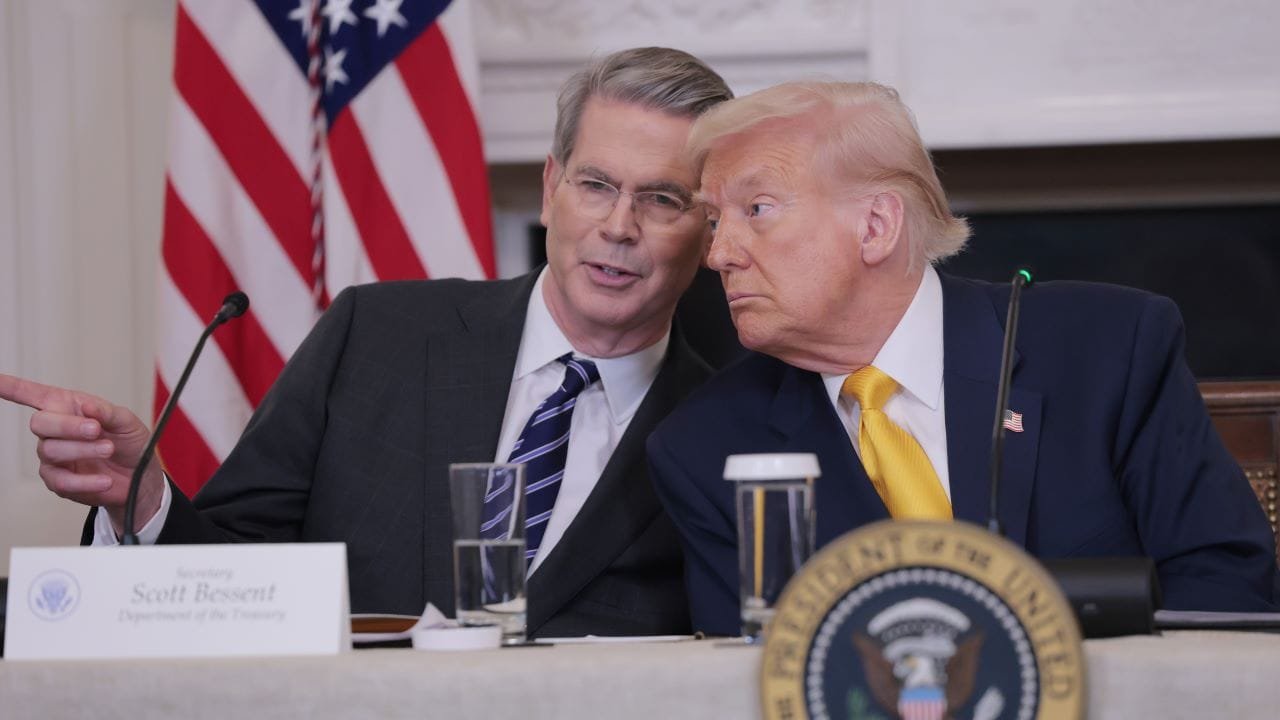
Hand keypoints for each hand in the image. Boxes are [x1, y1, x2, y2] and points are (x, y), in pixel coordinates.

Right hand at [0, 372, 164, 534]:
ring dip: (83, 450)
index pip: (32, 394)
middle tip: (95, 429)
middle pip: (39, 423)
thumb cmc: (129, 442)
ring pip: (50, 451)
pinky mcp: (59, 481)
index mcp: (68, 407)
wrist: (139, 475)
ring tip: (108, 449)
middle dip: (67, 426)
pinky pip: (60, 481)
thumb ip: (107, 412)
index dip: (11, 387)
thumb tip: (88, 406)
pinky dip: (85, 481)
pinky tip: (104, 479)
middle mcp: (55, 430)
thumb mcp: (126, 421)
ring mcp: (53, 456)